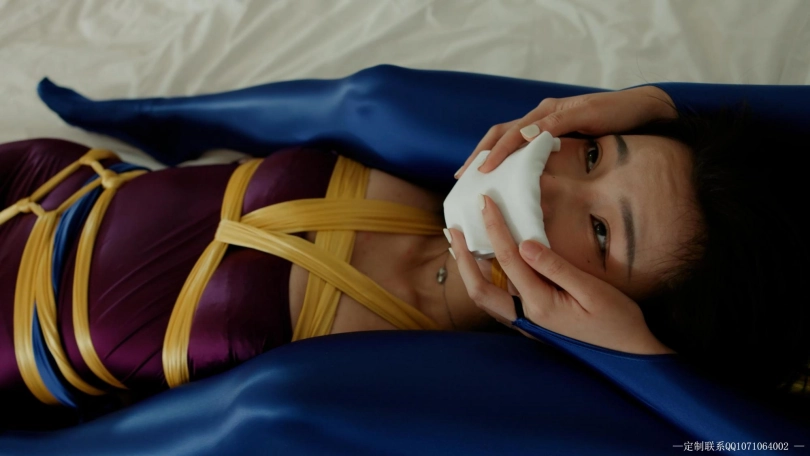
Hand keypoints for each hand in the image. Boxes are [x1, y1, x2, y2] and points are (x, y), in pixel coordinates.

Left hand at [449, 194, 674, 354]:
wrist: (629, 357)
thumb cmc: (617, 322)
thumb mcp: (592, 291)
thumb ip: (556, 268)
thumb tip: (524, 244)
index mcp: (540, 304)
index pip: (508, 259)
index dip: (495, 227)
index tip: (486, 202)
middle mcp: (526, 316)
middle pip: (479, 287)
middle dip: (461, 256)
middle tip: (451, 228)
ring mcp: (527, 322)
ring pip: (486, 295)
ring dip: (469, 269)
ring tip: (460, 242)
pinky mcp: (533, 321)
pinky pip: (500, 298)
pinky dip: (487, 277)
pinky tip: (487, 261)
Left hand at [455, 86, 675, 177]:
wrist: (643, 112)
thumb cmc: (610, 132)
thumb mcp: (575, 150)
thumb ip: (553, 160)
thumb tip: (534, 185)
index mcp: (540, 122)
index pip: (503, 138)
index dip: (482, 154)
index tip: (465, 176)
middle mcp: (542, 113)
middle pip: (501, 132)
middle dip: (480, 154)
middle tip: (462, 176)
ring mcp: (557, 111)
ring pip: (518, 128)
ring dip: (498, 149)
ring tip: (483, 169)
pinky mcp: (575, 112)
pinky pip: (548, 125)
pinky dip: (531, 136)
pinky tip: (519, 148)